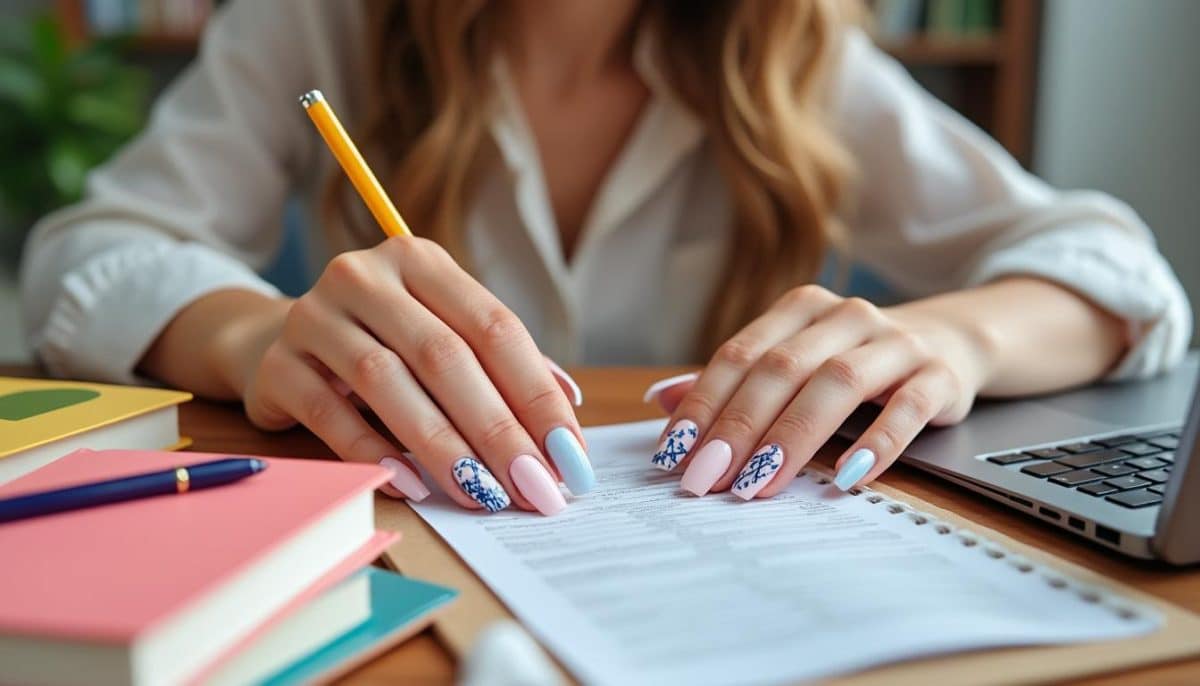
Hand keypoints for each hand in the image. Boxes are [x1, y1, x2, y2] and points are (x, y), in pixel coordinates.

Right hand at [238, 237, 591, 514]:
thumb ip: (501, 365)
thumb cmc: (383, 343)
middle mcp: (365, 277)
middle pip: (445, 356)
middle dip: (498, 430)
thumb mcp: (442, 335)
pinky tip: (412, 486)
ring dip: (443, 447)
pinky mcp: (277, 364)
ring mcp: (314, 317)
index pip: (494, 327)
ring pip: (388, 383)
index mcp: (420, 262)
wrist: (274, 341)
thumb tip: (568, 408)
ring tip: (483, 495)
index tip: (569, 455)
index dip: (537, 394)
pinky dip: (375, 454)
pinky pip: (330, 414)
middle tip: (534, 487)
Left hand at [647, 285, 989, 497]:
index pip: (740, 355)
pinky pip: (907, 408)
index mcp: (800, 309)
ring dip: (793, 437)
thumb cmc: (853, 359)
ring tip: (761, 483)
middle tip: (708, 478)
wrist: (951, 342)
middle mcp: (845, 316)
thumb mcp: (793, 359)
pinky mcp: (939, 375)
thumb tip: (661, 400)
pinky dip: (877, 444)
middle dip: (739, 427)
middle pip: (782, 370)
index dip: (703, 404)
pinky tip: (847, 478)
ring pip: (837, 383)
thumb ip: (734, 380)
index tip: (673, 452)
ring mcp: (895, 343)